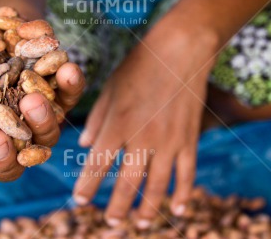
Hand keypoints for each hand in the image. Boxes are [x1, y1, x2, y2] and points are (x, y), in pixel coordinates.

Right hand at [0, 62, 84, 180]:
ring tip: (31, 100)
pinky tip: (68, 68)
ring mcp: (39, 120)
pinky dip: (71, 84)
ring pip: (47, 134)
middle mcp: (12, 139)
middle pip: (12, 163)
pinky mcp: (61, 96)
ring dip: (40, 120)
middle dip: (3, 155)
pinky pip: (70, 96)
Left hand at [72, 15, 217, 227]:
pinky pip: (188, 173)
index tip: (80, 201)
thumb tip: (84, 146)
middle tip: (111, 222)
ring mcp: (169, 140)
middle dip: (117, 206)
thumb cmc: (139, 65)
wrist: (180, 49)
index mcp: (118, 124)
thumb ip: (97, 120)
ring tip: (140, 223)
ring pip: (159, 185)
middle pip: (127, 182)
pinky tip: (179, 210)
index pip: (97, 165)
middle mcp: (142, 137)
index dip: (87, 186)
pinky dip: (184, 193)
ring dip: (149, 208)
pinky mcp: (189, 138)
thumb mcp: (110, 88)